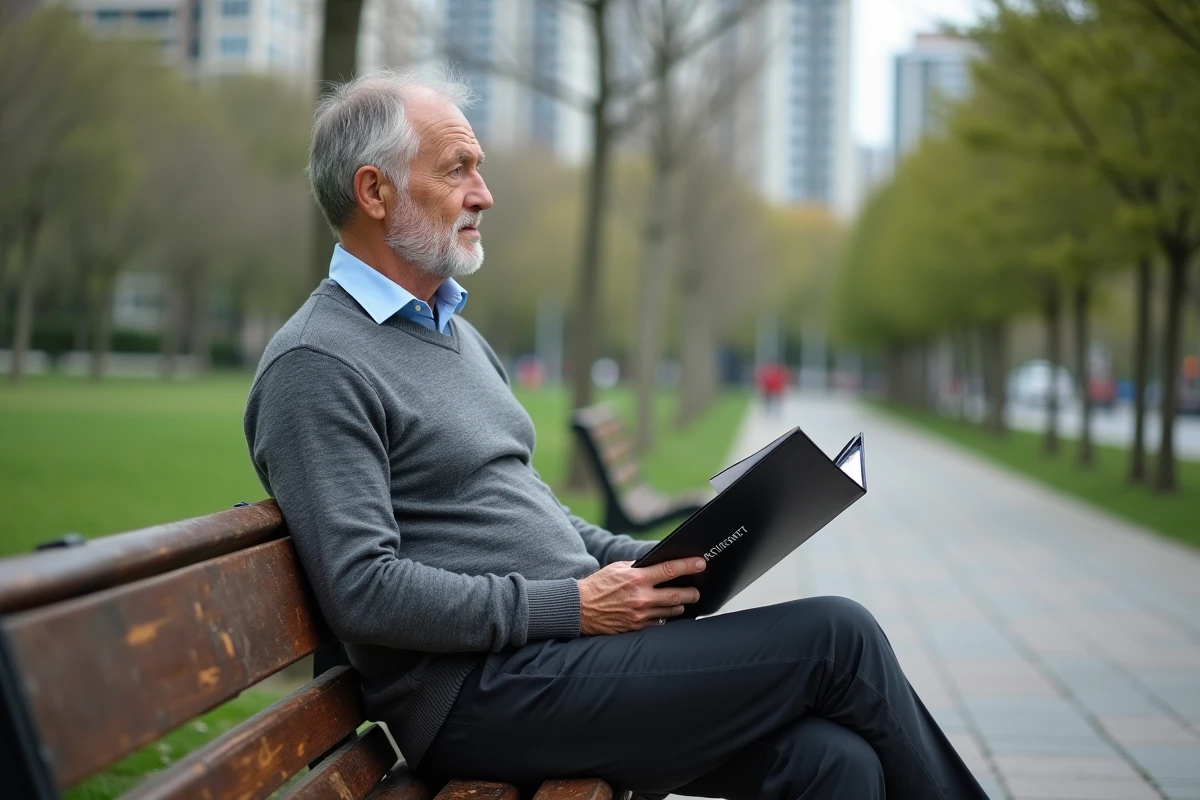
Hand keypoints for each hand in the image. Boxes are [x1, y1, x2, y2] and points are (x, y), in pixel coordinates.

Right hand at [577, 557, 705, 634]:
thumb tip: (659, 564)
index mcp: (636, 578)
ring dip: (679, 606)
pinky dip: (665, 618)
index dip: (688, 566)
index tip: (701, 564)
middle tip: (697, 591)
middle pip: (676, 595)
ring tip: (683, 601)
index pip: (669, 570)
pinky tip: (667, 613)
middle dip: (691, 592)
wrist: (580, 609)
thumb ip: (639, 567)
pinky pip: (659, 623)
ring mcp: (640, 615)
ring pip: (670, 611)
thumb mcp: (618, 568)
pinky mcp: (637, 628)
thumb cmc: (599, 585)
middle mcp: (641, 597)